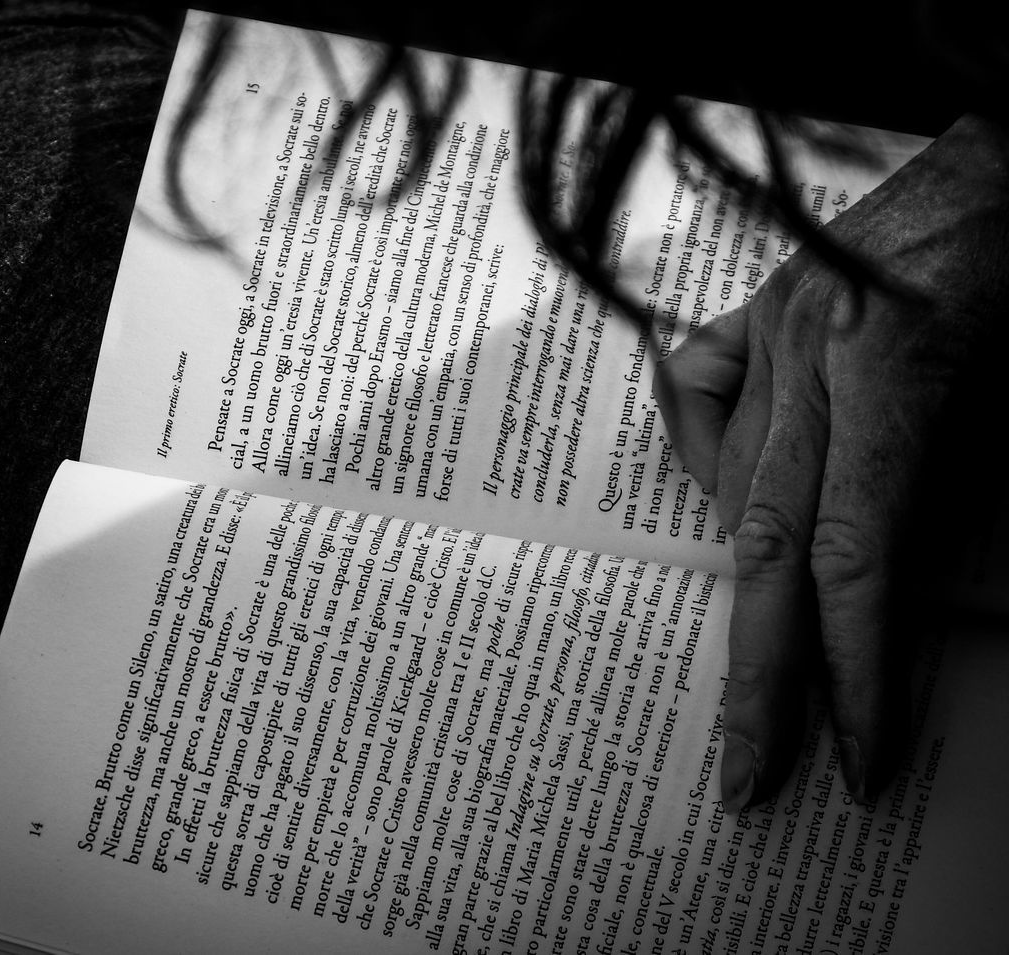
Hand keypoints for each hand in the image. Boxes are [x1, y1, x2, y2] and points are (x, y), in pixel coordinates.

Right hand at [653, 113, 1008, 810]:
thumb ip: (960, 486)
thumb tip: (897, 590)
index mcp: (897, 359)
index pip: (856, 557)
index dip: (854, 670)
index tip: (856, 756)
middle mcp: (813, 344)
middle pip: (766, 543)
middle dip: (762, 674)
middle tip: (749, 775)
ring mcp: (774, 319)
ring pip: (733, 479)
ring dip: (757, 571)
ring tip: (777, 633)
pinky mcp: (759, 301)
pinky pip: (696, 392)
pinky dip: (707, 453)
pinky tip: (730, 479)